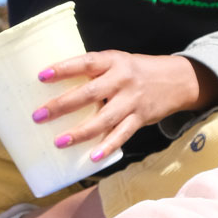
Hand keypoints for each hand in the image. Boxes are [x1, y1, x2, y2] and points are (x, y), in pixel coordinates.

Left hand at [31, 51, 217, 161]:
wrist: (177, 79)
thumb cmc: (136, 71)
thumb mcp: (117, 63)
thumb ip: (94, 73)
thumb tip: (57, 88)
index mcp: (113, 61)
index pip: (85, 63)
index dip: (63, 69)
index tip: (41, 76)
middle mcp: (122, 80)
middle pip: (90, 94)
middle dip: (62, 105)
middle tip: (39, 116)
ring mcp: (132, 100)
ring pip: (104, 119)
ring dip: (80, 132)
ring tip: (59, 142)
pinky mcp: (140, 118)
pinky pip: (122, 135)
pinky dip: (108, 147)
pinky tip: (93, 157)